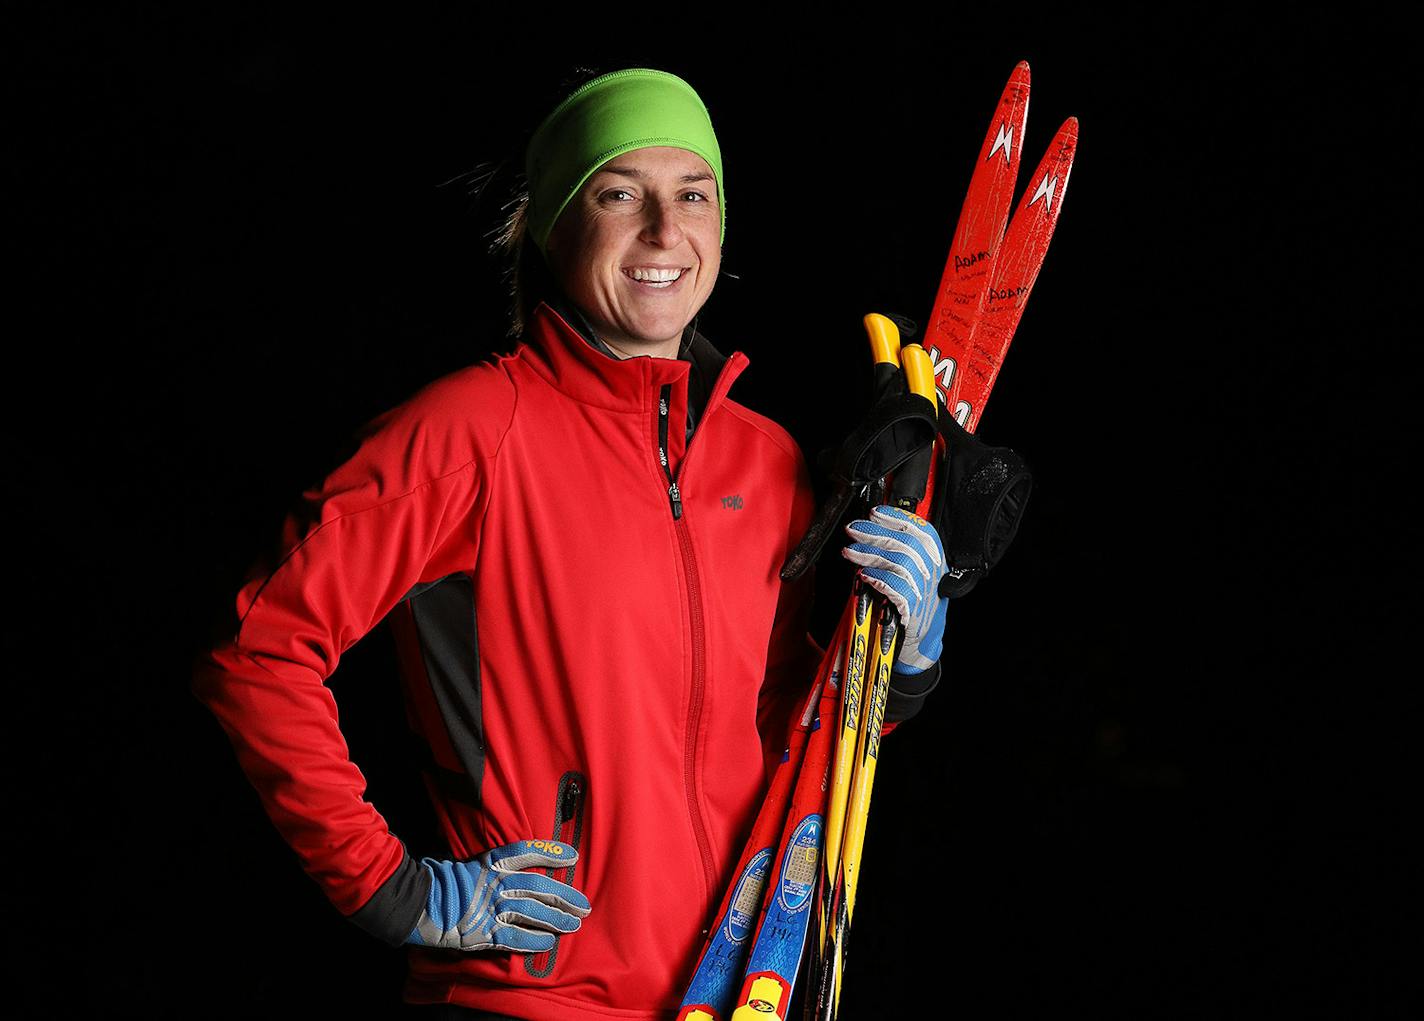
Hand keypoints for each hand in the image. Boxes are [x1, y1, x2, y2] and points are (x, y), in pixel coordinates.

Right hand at [407, 839, 590, 951]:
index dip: (551, 853)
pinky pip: (515, 937)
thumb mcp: (472, 866)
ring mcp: (489, 908)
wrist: (416, 904)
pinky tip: (548, 942)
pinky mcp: (483, 932)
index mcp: (490, 863)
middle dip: (565, 897)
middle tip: (583, 905)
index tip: (573, 857)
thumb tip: (522, 871)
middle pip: (538, 887)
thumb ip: (496, 868)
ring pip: (532, 912)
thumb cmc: (442, 883)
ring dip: (556, 919)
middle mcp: (494, 884)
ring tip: (573, 924)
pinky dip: (534, 940)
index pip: (527, 853)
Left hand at [841, 505, 947, 674]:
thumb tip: (871, 533)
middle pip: (906, 544)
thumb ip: (901, 556)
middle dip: (875, 533)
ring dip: (869, 554)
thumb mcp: (915, 577)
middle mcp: (934, 574)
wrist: (922, 644)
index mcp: (936, 561)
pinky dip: (878, 579)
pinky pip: (896, 588)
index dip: (898, 518)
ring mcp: (925, 592)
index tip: (875, 512)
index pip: (922, 531)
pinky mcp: (913, 610)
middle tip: (853, 529)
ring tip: (849, 551)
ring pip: (898, 563)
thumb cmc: (915, 608)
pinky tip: (863, 575)